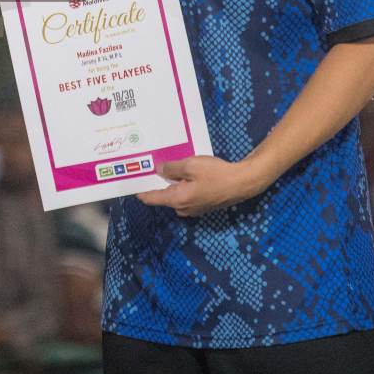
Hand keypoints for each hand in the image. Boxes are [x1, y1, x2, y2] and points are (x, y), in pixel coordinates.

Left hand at [136, 155, 269, 216]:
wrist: (243, 182)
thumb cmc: (216, 174)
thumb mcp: (190, 166)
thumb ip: (171, 168)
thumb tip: (158, 170)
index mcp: (177, 200)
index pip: (152, 198)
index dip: (140, 190)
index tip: (130, 183)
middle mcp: (184, 208)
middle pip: (164, 195)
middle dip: (157, 183)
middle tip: (148, 167)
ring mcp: (194, 207)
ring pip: (176, 193)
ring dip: (171, 182)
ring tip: (167, 166)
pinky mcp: (203, 203)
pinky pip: (186, 193)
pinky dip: (182, 184)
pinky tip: (185, 172)